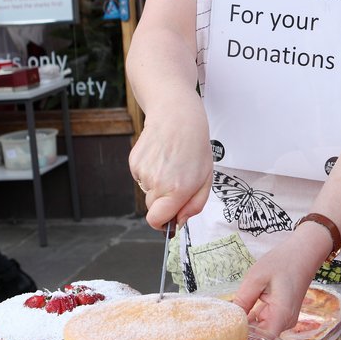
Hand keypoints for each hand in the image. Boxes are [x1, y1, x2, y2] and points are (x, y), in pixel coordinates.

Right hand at [129, 95, 213, 229]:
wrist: (177, 116)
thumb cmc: (195, 146)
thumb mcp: (206, 179)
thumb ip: (194, 205)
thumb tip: (179, 222)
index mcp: (177, 190)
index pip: (156, 221)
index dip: (163, 223)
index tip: (169, 219)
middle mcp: (157, 183)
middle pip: (153, 208)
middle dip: (164, 201)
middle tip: (177, 181)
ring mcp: (143, 172)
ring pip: (147, 191)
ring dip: (158, 184)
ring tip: (171, 164)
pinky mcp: (134, 162)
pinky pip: (141, 177)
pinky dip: (150, 172)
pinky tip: (161, 157)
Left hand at [233, 235, 323, 336]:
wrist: (304, 252)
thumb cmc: (282, 261)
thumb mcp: (257, 277)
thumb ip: (243, 300)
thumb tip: (230, 320)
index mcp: (282, 315)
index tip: (227, 334)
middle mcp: (286, 322)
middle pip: (261, 337)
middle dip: (243, 332)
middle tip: (223, 325)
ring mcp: (286, 319)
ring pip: (262, 330)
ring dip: (247, 324)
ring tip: (229, 317)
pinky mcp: (284, 314)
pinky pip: (266, 321)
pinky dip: (255, 317)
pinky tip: (243, 310)